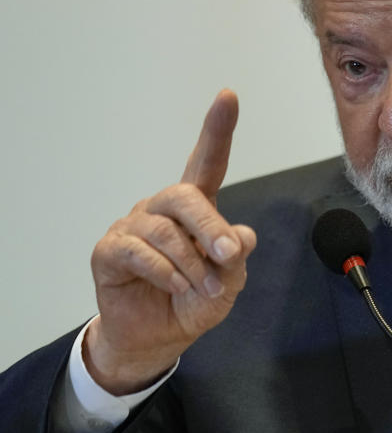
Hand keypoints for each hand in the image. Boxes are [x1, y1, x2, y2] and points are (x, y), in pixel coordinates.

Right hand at [84, 89, 256, 394]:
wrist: (159, 337)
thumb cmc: (196, 298)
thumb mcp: (228, 281)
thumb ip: (235, 257)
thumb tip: (240, 236)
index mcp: (196, 207)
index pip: (207, 162)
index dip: (217, 129)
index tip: (228, 96)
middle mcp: (163, 208)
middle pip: (185, 195)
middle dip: (210, 225)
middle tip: (228, 254)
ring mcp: (134, 226)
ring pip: (165, 232)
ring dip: (192, 264)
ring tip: (205, 288)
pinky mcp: (110, 250)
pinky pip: (138, 252)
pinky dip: (165, 272)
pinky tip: (176, 286)